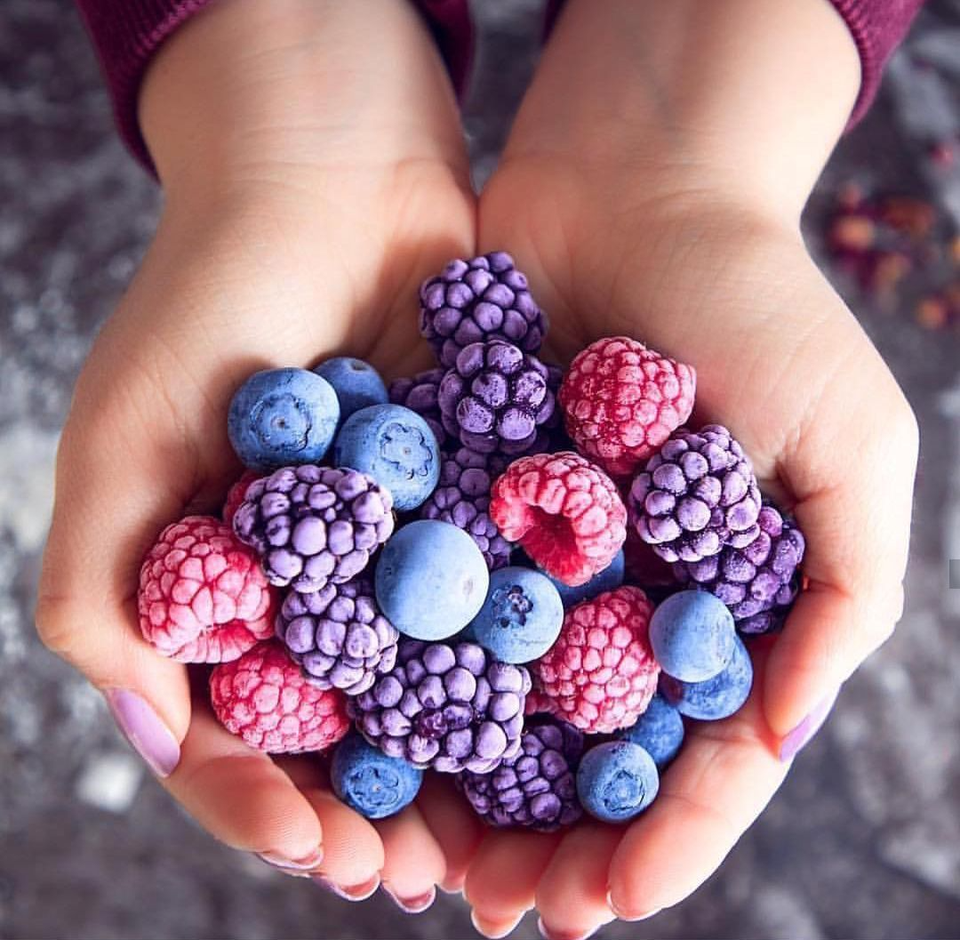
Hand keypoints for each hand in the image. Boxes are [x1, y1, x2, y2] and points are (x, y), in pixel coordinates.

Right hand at [36, 0, 483, 905]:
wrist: (331, 181)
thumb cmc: (210, 298)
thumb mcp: (122, 442)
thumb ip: (109, 587)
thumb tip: (152, 728)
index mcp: (221, 583)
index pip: (239, 727)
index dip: (271, 801)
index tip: (326, 850)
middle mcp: (313, 578)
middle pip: (343, 728)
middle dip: (376, 806)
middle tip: (422, 875)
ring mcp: (397, 544)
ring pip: (429, 685)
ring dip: (454, 767)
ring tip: (492, 840)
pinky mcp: (475, 497)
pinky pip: (500, 599)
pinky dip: (520, 667)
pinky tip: (556, 725)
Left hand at [466, 1, 917, 935]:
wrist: (637, 189)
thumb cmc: (759, 305)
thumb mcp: (850, 443)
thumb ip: (842, 590)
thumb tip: (779, 732)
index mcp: (715, 602)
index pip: (692, 752)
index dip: (657, 839)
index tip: (600, 907)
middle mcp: (619, 593)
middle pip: (582, 750)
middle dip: (545, 838)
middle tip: (496, 913)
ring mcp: (534, 551)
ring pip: (493, 696)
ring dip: (462, 784)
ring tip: (420, 863)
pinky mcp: (461, 497)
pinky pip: (426, 596)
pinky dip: (399, 666)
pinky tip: (363, 731)